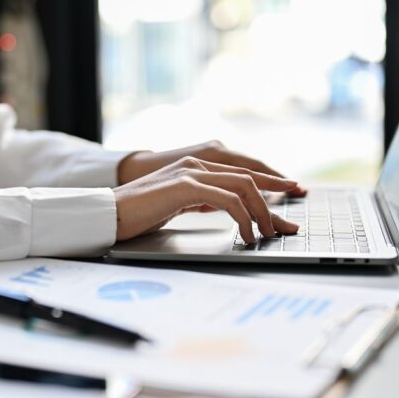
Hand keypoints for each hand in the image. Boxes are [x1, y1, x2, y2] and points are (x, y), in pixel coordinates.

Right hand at [113, 156, 299, 242]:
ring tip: (268, 234)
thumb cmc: (137, 213)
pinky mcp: (186, 185)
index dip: (269, 184)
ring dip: (262, 212)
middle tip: (289, 224)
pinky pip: (228, 199)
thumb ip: (199, 198)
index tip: (291, 196)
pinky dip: (243, 217)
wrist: (108, 212)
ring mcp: (191, 172)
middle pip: (249, 178)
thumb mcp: (176, 203)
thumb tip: (227, 208)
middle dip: (274, 201)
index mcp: (195, 166)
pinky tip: (246, 233)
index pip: (241, 173)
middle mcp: (196, 163)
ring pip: (243, 186)